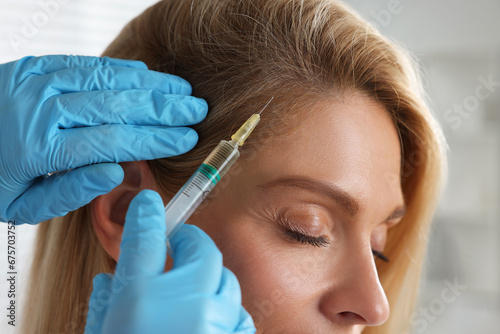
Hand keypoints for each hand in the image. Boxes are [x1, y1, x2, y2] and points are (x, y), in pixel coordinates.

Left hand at [0, 55, 206, 223]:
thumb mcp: (23, 207)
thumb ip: (72, 191)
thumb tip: (117, 170)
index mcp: (39, 149)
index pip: (114, 140)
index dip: (156, 139)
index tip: (186, 137)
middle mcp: (40, 109)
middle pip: (117, 106)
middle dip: (164, 108)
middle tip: (197, 109)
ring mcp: (35, 81)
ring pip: (105, 79)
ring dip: (148, 84)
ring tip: (181, 89)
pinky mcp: (32, 66)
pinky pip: (83, 63)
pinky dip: (117, 69)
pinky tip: (144, 73)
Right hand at [84, 190, 255, 333]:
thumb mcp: (103, 330)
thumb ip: (106, 303)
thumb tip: (109, 282)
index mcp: (139, 296)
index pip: (144, 236)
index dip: (146, 214)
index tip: (149, 204)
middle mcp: (181, 301)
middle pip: (201, 248)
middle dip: (191, 244)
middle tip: (178, 248)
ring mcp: (214, 320)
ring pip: (225, 280)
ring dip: (210, 283)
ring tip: (193, 298)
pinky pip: (240, 313)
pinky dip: (225, 314)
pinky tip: (209, 324)